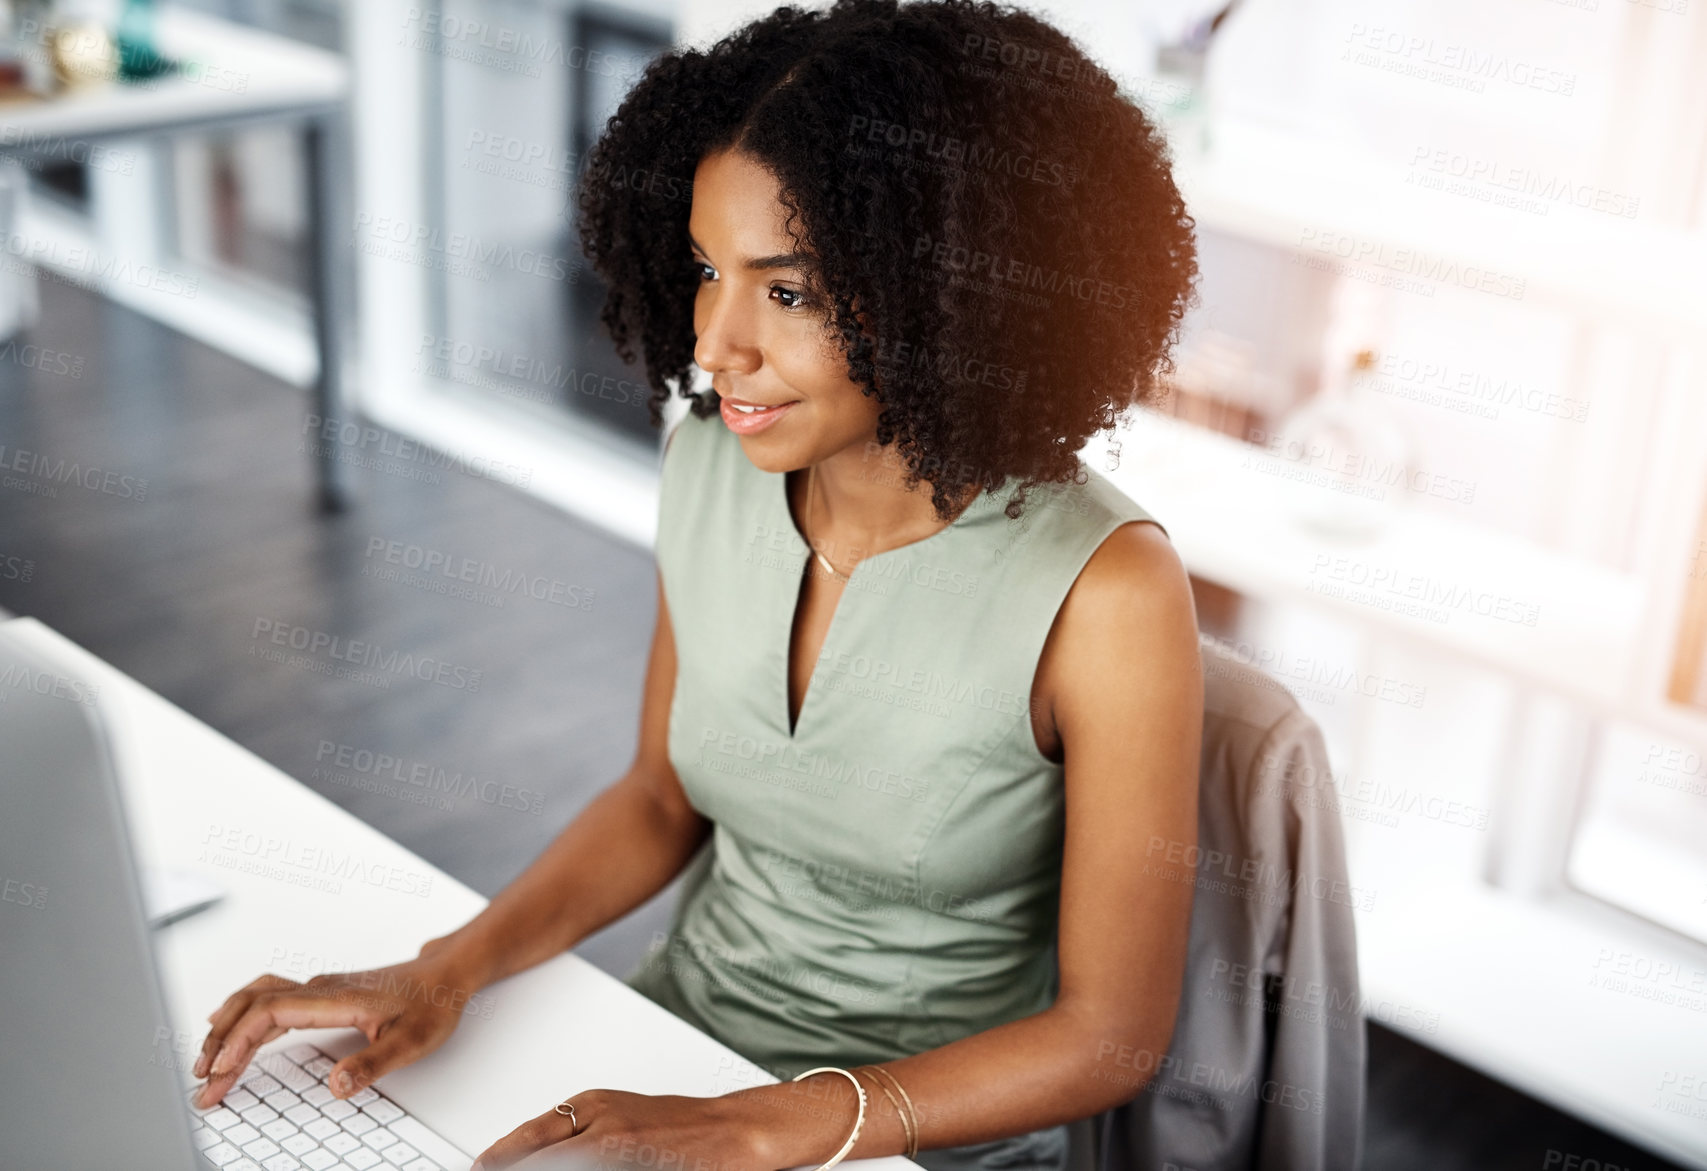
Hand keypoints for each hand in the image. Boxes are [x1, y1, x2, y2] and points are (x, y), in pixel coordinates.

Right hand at [191, 951, 477, 1108]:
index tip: (219, 1073)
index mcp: (335, 999)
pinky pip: (269, 1000)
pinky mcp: (322, 995)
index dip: (238, 1042)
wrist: (448, 974)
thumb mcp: (412, 1041)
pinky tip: (231, 1030)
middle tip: (200, 1081)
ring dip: (227, 1027)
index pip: (269, 1013)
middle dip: (220, 1041)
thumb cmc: (433, 1004)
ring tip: (206, 1063)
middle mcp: (320, 989)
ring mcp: (319, 989)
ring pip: (257, 999)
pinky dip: (243, 1017)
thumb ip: (373, 1065)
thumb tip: (335, 1087)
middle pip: (252, 1005)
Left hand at [471, 1089, 769, 1170]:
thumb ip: (574, 1134)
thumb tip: (525, 1155)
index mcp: (590, 1106)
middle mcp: (598, 1124)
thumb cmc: (676, 1126)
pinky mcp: (635, 1164)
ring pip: (559, 1165)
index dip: (495, 1161)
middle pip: (535, 1157)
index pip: (524, 1139)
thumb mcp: (617, 1116)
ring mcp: (617, 1148)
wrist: (732, 1130)